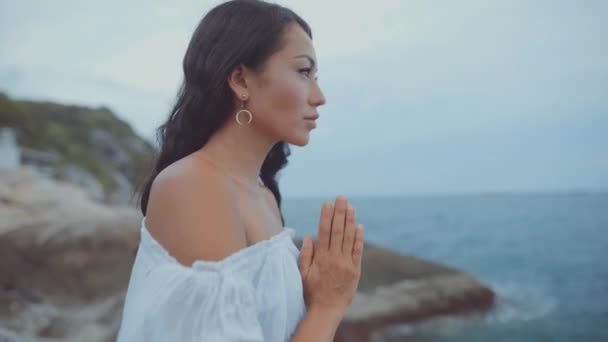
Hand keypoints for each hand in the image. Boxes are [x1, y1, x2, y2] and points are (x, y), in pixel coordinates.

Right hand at [298, 195, 364, 315]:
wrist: (327, 310)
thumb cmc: (311, 292)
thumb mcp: (302, 274)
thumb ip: (306, 254)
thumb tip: (310, 236)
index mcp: (321, 257)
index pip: (324, 231)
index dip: (326, 216)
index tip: (328, 203)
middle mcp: (335, 258)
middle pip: (338, 231)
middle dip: (340, 212)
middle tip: (342, 198)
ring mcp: (347, 264)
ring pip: (349, 238)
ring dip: (350, 221)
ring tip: (351, 207)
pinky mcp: (355, 270)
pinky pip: (358, 251)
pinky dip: (359, 238)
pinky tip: (359, 226)